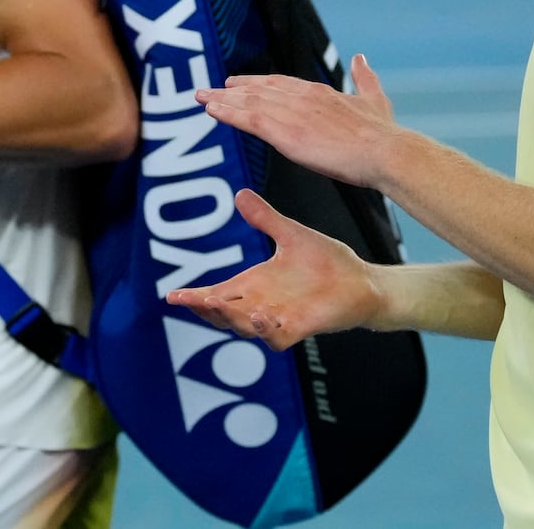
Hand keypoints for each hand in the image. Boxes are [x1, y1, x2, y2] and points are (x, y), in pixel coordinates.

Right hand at [166, 189, 389, 350]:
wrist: (362, 280)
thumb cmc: (327, 262)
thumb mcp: (290, 234)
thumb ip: (265, 219)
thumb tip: (240, 193)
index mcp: (254, 286)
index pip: (216, 295)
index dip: (194, 298)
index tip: (171, 296)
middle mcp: (262, 305)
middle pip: (223, 316)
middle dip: (205, 310)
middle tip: (191, 299)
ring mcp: (280, 320)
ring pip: (244, 328)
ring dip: (231, 319)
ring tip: (218, 303)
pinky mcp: (301, 327)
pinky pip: (277, 339)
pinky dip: (266, 332)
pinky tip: (260, 317)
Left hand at [197, 54, 399, 189]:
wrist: (384, 150)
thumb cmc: (382, 132)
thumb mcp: (374, 98)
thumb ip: (364, 78)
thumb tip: (360, 59)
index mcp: (318, 92)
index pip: (279, 83)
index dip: (257, 83)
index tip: (239, 83)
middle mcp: (300, 97)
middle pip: (258, 90)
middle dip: (232, 90)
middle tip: (211, 89)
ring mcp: (291, 113)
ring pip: (248, 102)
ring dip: (223, 100)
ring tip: (202, 98)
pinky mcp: (285, 133)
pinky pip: (248, 120)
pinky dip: (228, 113)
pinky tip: (212, 111)